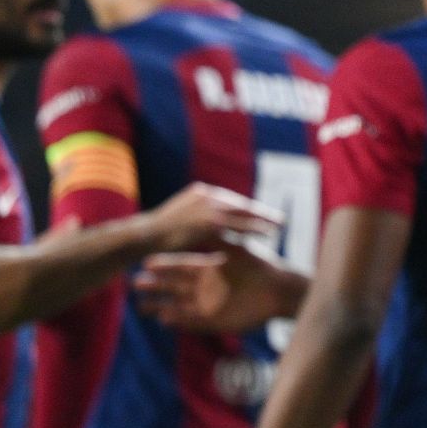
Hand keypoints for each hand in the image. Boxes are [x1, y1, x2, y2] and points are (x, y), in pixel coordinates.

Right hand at [135, 240, 308, 333]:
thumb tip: (202, 224)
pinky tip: (163, 320)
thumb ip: (220, 240)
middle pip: (175, 286)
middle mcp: (205, 287)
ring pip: (179, 305)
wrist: (278, 290)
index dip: (164, 266)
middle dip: (155, 285)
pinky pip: (193, 322)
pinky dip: (179, 321)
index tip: (146, 263)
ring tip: (141, 306)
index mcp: (209, 269)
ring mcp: (209, 305)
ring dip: (160, 305)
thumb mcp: (237, 251)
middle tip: (134, 284)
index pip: (181, 266)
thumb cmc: (260, 266)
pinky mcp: (216, 321)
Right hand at [143, 183, 278, 254]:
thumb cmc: (160, 230)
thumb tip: (207, 219)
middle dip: (262, 211)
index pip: (231, 199)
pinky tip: (268, 235)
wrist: (145, 235)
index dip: (247, 207)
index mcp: (201, 192)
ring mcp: (211, 208)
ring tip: (280, 226)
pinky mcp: (212, 223)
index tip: (261, 212)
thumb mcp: (179, 214)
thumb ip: (195, 212)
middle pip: (242, 203)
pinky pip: (239, 226)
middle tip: (280, 218)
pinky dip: (255, 229)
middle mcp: (209, 196)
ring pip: (245, 213)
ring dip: (265, 219)